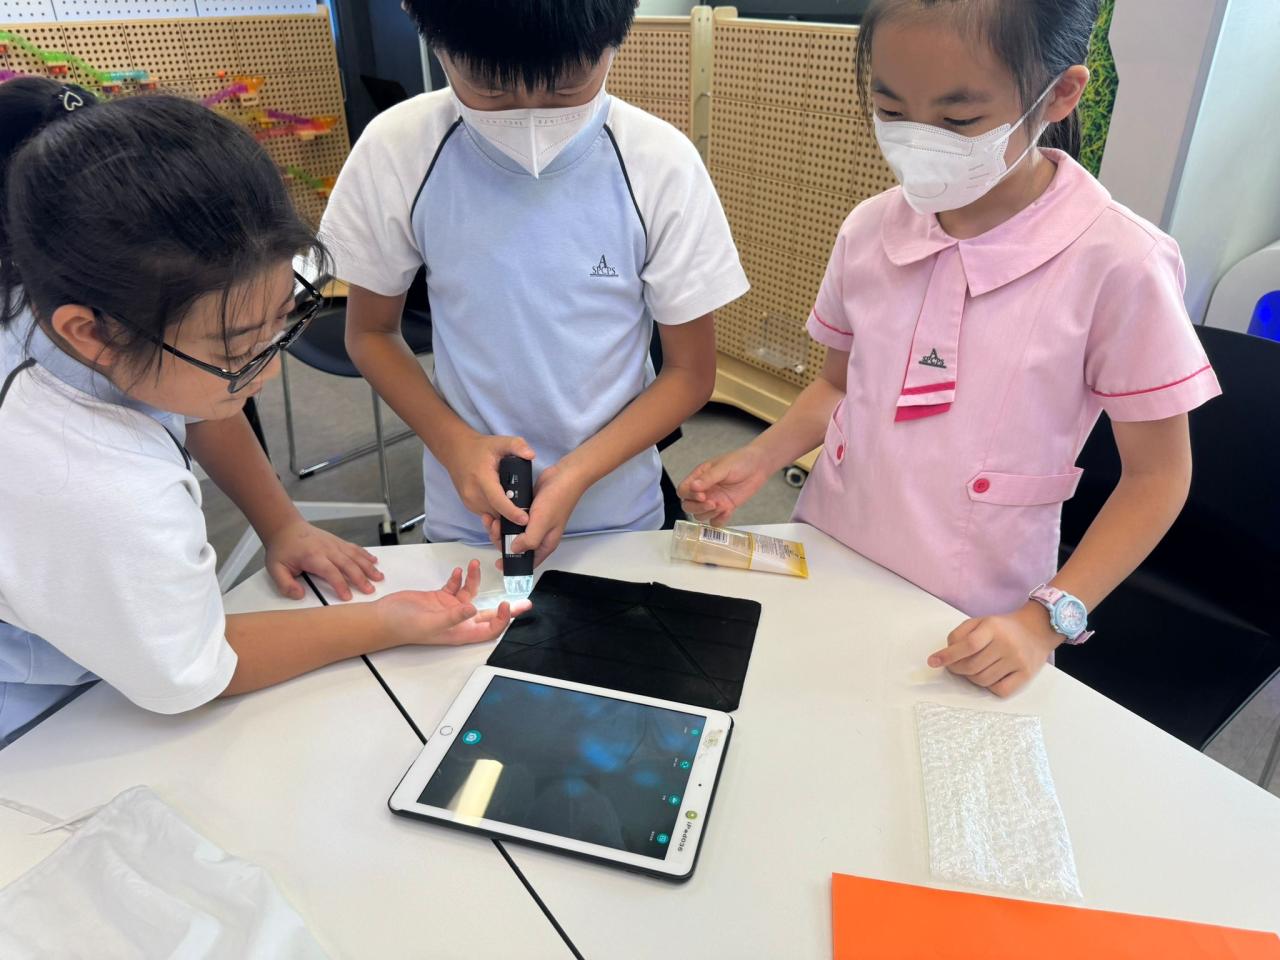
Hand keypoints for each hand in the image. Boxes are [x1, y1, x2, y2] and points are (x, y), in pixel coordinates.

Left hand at [264, 520, 381, 601]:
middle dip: (361, 578)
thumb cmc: (282, 549)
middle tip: (370, 590)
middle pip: (348, 564)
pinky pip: (354, 548)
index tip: (348, 597)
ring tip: (379, 577)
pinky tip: (374, 561)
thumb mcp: (274, 569)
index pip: (331, 572)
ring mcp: (334, 544)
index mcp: (313, 556)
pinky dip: (365, 555)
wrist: (285, 527)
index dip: (341, 584)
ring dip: (368, 567)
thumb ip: (286, 584)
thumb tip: (299, 595)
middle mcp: (327, 549)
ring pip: (355, 555)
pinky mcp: (337, 541)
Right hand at [375, 560, 531, 646]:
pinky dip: (460, 578)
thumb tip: (473, 611)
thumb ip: (453, 616)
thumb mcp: (431, 622)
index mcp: (460, 632)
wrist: (384, 617)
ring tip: (476, 564)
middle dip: (506, 607)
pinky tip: (459, 570)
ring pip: (472, 594)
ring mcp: (450, 609)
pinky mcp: (440, 597)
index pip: (489, 630)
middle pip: (489, 615)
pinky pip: (456, 586)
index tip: (507, 605)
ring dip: (476, 580)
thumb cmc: (404, 626)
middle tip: (524, 600)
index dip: (502, 621)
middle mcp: (459, 621)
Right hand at [439, 432, 536, 527]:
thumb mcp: (500, 442)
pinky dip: (498, 511)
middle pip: (497, 512)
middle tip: (528, 511)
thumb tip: (531, 454)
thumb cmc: (480, 448)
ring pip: (493, 515)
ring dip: (505, 514)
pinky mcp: (469, 505)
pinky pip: (488, 514)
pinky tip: (505, 502)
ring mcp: (470, 501)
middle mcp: (473, 493)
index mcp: (482, 477)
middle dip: (513, 514)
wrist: (456, 452)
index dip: (511, 512)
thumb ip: (517, 445)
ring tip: (517, 504)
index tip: (524, 520)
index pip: (497, 500)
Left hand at [483, 461, 587, 570]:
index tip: (498, 563)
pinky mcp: (526, 511)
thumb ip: (528, 540)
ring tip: (492, 518)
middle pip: (515, 547)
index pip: (527, 562)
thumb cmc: (556, 500)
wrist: (563, 476)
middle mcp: (537, 536)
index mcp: (544, 544)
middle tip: (495, 527)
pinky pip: (511, 519)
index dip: (512, 565)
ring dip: (499, 528)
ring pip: (511, 533)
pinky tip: (494, 512)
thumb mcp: (542, 523)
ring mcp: (531, 523)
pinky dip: (502, 518)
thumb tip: (513, 550)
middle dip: (501, 541)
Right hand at [678, 445, 770, 525]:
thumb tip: (693, 487)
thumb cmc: (740, 461)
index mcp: (699, 477)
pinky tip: (728, 511)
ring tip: (722, 506)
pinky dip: (719, 520)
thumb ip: (708, 478)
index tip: (702, 495)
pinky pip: (715, 521)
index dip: (689, 496)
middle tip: (712, 503)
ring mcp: (713, 501)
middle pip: (688, 506)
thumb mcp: (723, 467)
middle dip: (698, 507)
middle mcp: (704, 491)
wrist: (758, 467)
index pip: (683, 490)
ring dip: (709, 514)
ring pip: (700, 515)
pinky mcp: (725, 508)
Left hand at [926, 602, 1060, 696]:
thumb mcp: (981, 621)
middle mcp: (1006, 644)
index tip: (932, 662)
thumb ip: (960, 633)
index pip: (968, 645)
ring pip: (983, 680)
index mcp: (993, 628)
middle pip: (972, 666)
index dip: (948, 655)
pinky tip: (989, 676)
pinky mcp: (1026, 675)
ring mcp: (1017, 661)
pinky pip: (1000, 690)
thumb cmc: (1003, 627)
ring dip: (971, 678)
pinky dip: (989, 687)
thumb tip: (946, 654)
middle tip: (953, 666)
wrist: (1038, 629)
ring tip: (972, 669)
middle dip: (956, 668)